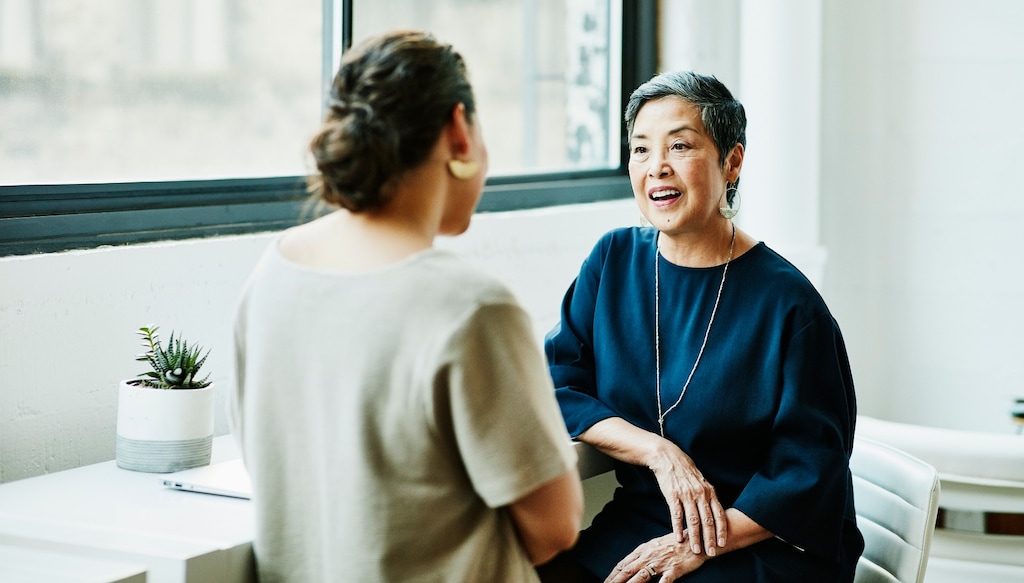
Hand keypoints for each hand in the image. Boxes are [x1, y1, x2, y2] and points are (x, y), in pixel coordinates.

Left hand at [604, 533, 705, 582]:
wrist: (696, 539)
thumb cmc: (675, 544)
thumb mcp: (654, 546)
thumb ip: (641, 555)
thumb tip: (627, 565)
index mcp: (644, 550)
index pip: (624, 564)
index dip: (613, 574)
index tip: (605, 582)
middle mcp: (650, 555)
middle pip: (628, 570)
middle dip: (615, 581)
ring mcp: (662, 562)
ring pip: (642, 576)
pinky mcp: (675, 568)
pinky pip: (665, 580)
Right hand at [646, 438, 726, 555]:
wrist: (669, 458)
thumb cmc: (686, 472)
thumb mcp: (702, 482)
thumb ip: (709, 497)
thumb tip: (716, 514)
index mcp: (709, 492)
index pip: (719, 514)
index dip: (721, 530)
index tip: (722, 544)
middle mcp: (700, 494)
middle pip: (707, 520)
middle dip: (710, 538)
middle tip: (711, 553)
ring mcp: (686, 495)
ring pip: (693, 520)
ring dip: (695, 537)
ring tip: (696, 550)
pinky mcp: (672, 495)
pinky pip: (677, 515)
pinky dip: (678, 528)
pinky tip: (679, 538)